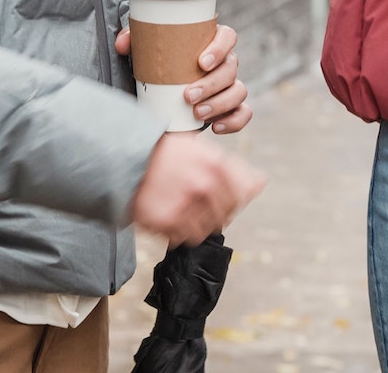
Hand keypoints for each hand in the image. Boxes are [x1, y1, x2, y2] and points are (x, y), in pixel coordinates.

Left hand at [114, 23, 252, 133]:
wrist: (159, 96)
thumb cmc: (158, 66)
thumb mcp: (144, 51)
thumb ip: (132, 41)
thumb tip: (122, 45)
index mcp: (210, 42)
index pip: (227, 36)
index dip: (219, 48)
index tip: (201, 62)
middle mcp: (225, 63)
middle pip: (231, 68)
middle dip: (211, 85)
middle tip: (188, 96)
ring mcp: (230, 86)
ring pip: (239, 92)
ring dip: (220, 104)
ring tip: (197, 114)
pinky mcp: (230, 108)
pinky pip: (243, 114)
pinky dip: (234, 121)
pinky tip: (215, 127)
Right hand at [128, 132, 266, 244]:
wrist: (126, 158)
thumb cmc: (166, 152)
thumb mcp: (202, 149)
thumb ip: (233, 167)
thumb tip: (261, 182)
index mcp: (217, 167)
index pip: (245, 193)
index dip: (236, 195)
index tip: (224, 194)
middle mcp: (205, 188)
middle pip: (227, 213)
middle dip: (216, 209)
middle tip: (197, 200)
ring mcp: (187, 207)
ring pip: (208, 228)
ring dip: (200, 221)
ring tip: (183, 206)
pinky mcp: (168, 223)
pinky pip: (187, 237)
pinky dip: (182, 231)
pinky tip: (173, 214)